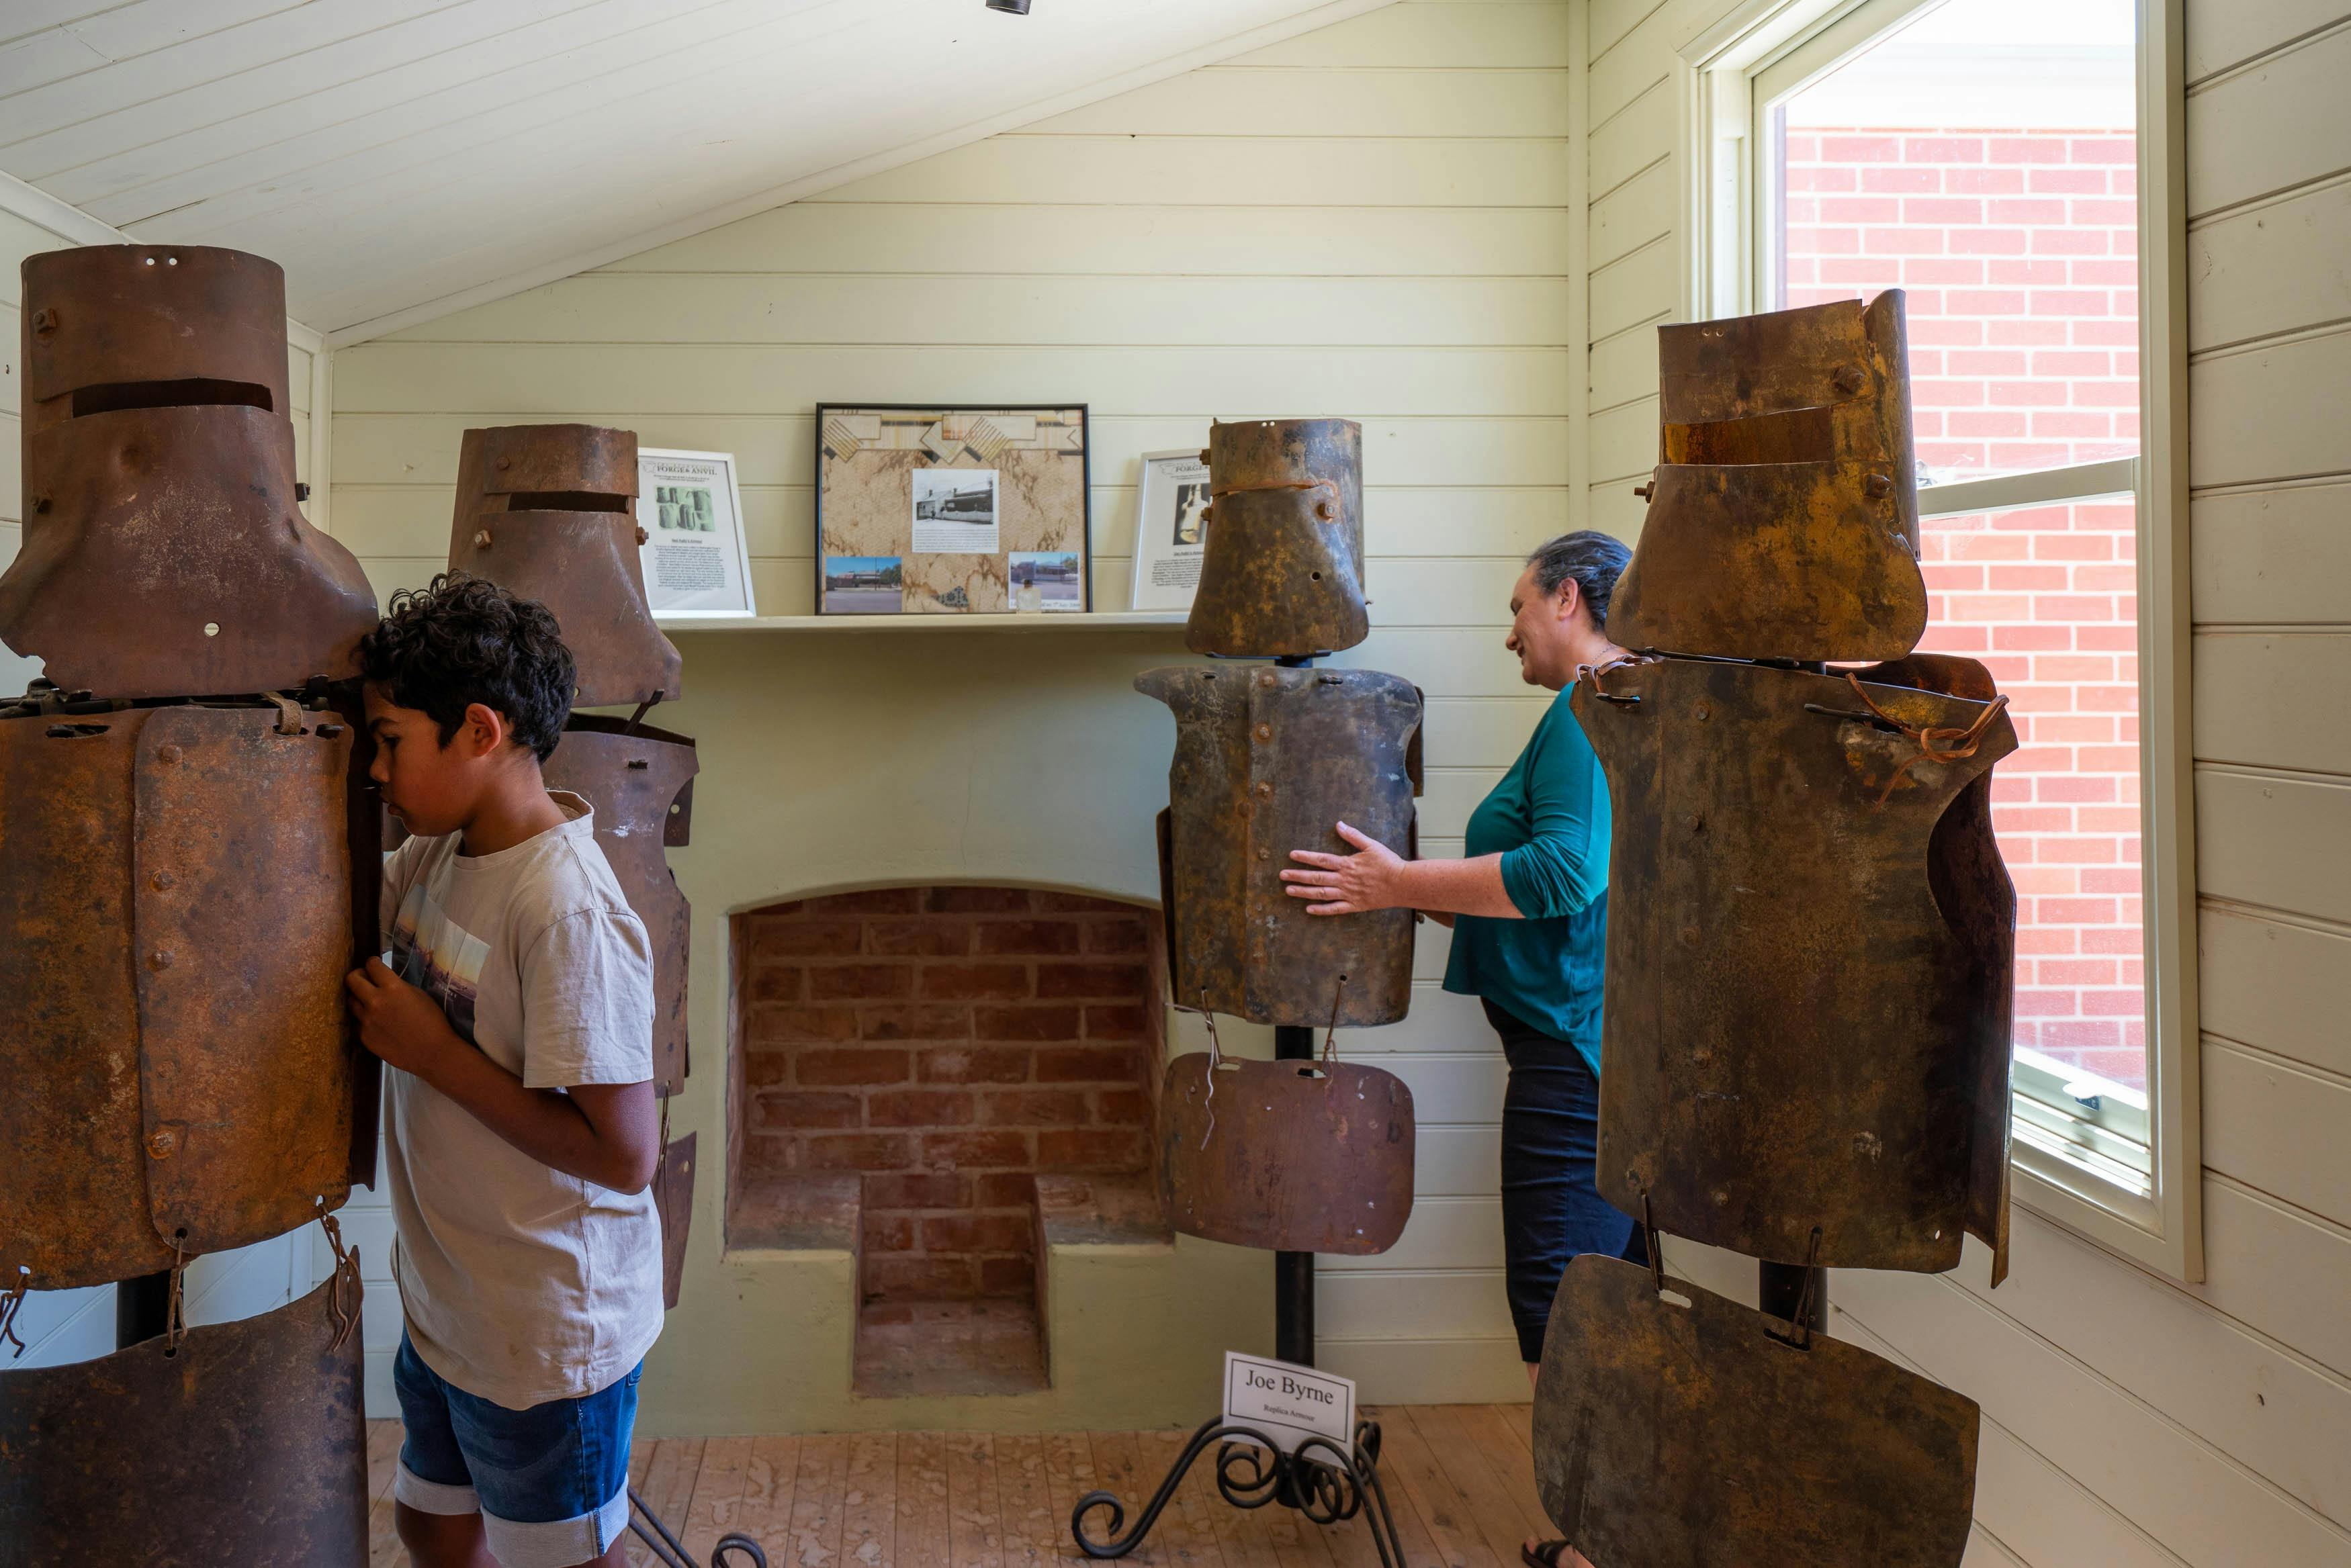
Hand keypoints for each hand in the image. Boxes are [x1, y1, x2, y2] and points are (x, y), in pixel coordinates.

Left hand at [345, 957, 464, 1076]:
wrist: (433, 1053)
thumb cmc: (433, 1022)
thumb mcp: (418, 995)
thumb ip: (398, 986)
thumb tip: (384, 981)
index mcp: (392, 988)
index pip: (372, 965)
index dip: (373, 963)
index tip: (374, 965)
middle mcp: (375, 1002)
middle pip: (352, 980)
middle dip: (358, 975)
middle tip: (365, 979)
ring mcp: (367, 1020)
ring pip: (351, 1001)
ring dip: (360, 998)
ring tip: (371, 1003)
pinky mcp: (364, 1037)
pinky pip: (359, 1022)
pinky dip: (366, 1019)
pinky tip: (379, 1024)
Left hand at [1281, 821, 1405, 915]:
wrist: (1402, 884)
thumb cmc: (1388, 863)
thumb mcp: (1371, 845)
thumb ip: (1353, 836)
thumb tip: (1339, 825)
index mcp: (1347, 864)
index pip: (1321, 860)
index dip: (1305, 857)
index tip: (1292, 855)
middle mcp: (1344, 880)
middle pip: (1316, 877)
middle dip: (1297, 875)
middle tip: (1282, 875)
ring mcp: (1348, 894)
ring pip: (1321, 893)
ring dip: (1304, 892)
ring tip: (1289, 890)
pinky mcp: (1354, 905)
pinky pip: (1335, 909)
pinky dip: (1321, 910)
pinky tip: (1308, 910)